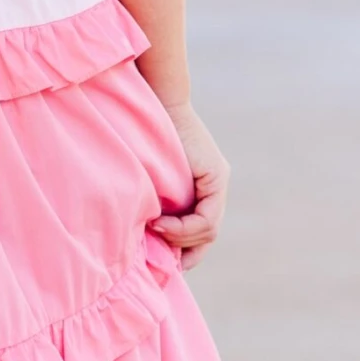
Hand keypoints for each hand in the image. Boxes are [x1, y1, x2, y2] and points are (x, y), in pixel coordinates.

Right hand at [148, 100, 228, 269]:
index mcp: (201, 187)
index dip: (183, 252)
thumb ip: (155, 204)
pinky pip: (207, 219)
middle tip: (159, 257)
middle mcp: (215, 185)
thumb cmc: (140, 137)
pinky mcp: (216, 176)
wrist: (156, 102)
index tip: (159, 258)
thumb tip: (145, 238)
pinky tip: (162, 226)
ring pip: (208, 230)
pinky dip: (184, 229)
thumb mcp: (148, 180)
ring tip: (155, 231)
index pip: (200, 232)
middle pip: (207, 236)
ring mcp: (218, 180)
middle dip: (184, 252)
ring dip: (180, 239)